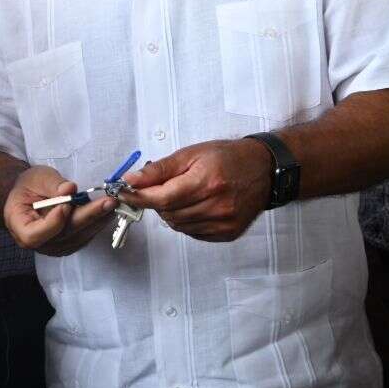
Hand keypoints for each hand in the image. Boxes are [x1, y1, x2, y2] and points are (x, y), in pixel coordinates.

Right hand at [4, 164, 116, 254]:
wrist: (32, 195)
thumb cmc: (30, 186)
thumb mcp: (36, 177)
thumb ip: (51, 184)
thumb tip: (69, 189)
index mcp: (20, 227)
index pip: (34, 235)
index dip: (52, 223)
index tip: (66, 205)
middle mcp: (38, 243)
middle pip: (63, 234)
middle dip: (87, 216)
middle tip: (107, 202)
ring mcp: (55, 246)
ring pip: (78, 236)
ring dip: (97, 220)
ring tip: (113, 204)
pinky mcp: (69, 244)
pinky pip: (84, 236)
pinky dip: (97, 223)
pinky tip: (108, 211)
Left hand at [120, 139, 271, 240]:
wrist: (265, 170)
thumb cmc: (228, 157)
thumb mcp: (192, 153)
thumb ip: (160, 169)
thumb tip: (131, 180)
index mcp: (207, 182)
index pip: (162, 198)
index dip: (139, 197)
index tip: (123, 193)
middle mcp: (217, 206)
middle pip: (168, 213)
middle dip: (156, 202)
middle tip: (160, 187)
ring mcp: (224, 223)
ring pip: (178, 225)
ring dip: (170, 212)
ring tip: (182, 194)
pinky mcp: (228, 234)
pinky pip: (193, 233)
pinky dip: (186, 221)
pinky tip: (195, 206)